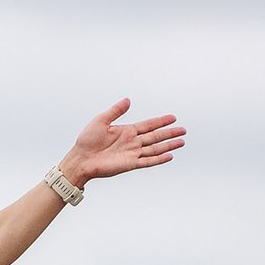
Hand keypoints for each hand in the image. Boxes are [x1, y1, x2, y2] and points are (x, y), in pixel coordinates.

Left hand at [60, 98, 184, 186]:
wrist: (80, 159)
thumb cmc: (87, 140)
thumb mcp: (101, 120)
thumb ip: (116, 111)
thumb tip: (128, 100)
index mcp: (126, 131)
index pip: (148, 125)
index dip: (161, 121)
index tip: (173, 117)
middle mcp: (132, 142)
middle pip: (155, 136)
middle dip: (170, 133)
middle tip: (183, 130)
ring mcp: (132, 154)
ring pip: (155, 148)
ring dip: (168, 145)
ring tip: (182, 141)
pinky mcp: (130, 164)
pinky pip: (148, 161)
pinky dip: (159, 158)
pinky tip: (169, 155)